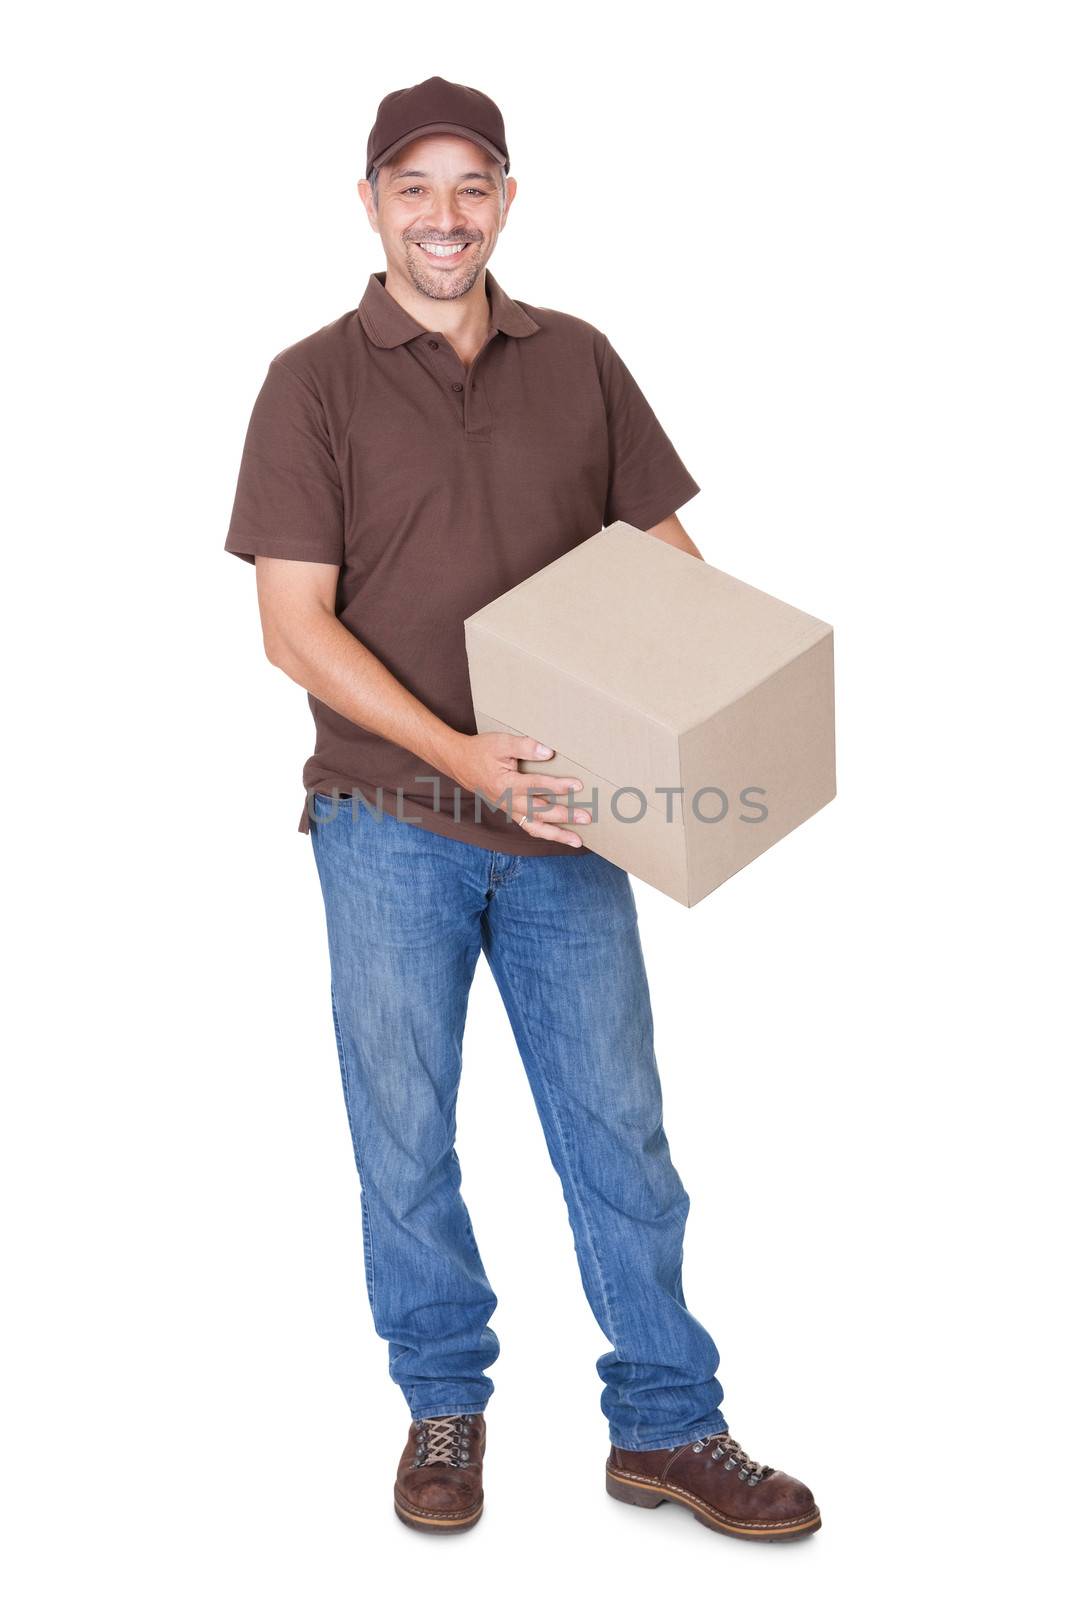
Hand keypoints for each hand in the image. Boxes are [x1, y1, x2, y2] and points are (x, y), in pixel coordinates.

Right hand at [445, 732, 590, 845]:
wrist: (460, 763)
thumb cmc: (481, 750)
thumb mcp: (501, 742)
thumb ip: (525, 746)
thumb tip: (548, 752)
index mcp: (506, 783)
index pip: (536, 786)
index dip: (557, 786)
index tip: (577, 785)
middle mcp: (508, 800)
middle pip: (540, 812)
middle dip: (564, 816)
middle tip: (586, 818)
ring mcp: (509, 809)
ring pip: (534, 827)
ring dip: (557, 835)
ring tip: (577, 841)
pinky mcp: (511, 811)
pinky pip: (529, 826)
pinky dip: (545, 832)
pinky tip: (560, 835)